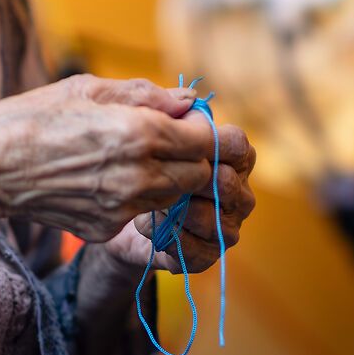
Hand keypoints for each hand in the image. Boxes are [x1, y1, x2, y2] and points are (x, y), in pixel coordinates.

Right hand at [0, 74, 253, 256]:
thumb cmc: (31, 119)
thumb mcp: (88, 90)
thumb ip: (147, 95)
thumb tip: (190, 100)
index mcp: (139, 132)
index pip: (208, 141)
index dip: (210, 136)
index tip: (200, 128)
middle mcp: (139, 175)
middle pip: (200, 177)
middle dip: (197, 163)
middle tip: (180, 148)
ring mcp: (124, 207)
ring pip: (175, 199)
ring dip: (172, 183)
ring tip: (143, 163)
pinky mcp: (107, 230)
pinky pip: (142, 216)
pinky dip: (140, 202)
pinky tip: (111, 183)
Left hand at [102, 123, 252, 272]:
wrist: (115, 214)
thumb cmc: (133, 161)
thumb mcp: (137, 126)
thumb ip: (162, 108)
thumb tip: (187, 99)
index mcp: (231, 157)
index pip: (237, 145)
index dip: (208, 144)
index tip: (172, 145)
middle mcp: (237, 192)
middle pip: (227, 184)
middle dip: (188, 181)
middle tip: (154, 177)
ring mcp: (226, 226)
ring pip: (215, 220)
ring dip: (177, 211)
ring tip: (148, 202)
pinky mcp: (207, 255)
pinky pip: (198, 250)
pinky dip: (170, 237)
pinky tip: (145, 225)